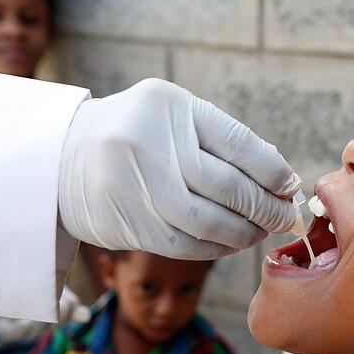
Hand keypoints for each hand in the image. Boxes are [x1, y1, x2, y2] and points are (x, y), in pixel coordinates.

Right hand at [58, 78, 300, 259]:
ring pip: (207, 222)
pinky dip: (215, 248)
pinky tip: (231, 244)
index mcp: (169, 106)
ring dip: (244, 233)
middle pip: (227, 187)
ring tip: (260, 232)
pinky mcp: (122, 222)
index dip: (273, 172)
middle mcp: (148, 142)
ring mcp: (131, 184)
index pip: (239, 144)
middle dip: (265, 207)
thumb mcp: (176, 117)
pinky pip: (183, 245)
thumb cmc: (140, 134)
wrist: (63, 156)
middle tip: (283, 217)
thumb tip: (282, 179)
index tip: (290, 187)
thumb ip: (224, 141)